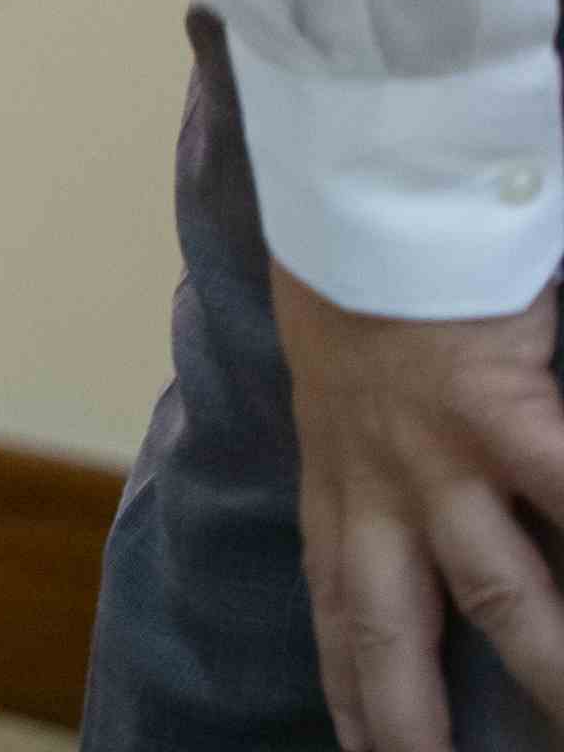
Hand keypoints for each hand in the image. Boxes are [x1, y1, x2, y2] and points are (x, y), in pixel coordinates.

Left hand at [274, 258, 563, 747]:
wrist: (359, 182)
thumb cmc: (359, 272)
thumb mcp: (340, 385)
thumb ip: (372, 461)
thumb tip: (406, 523)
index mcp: (337, 476)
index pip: (341, 612)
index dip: (356, 693)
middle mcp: (377, 481)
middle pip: (398, 631)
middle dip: (415, 723)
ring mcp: (440, 454)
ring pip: (504, 597)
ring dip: (550, 673)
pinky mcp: (498, 407)